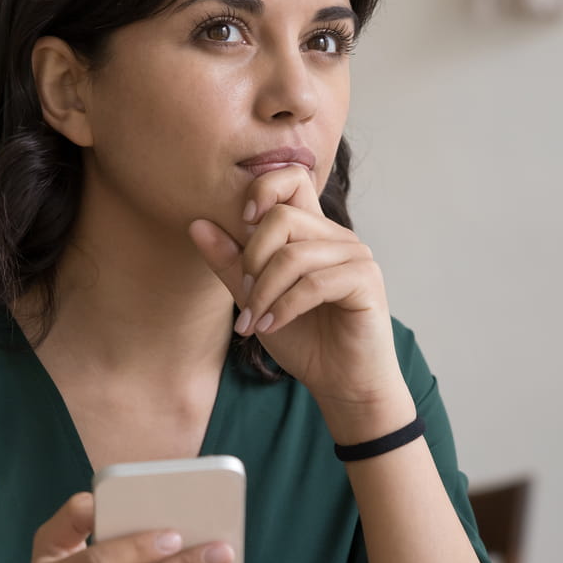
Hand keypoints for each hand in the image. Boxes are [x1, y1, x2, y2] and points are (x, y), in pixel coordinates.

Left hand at [187, 162, 408, 423]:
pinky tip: (273, 326)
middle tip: (247, 298)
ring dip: (264, 293)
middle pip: (283, 217)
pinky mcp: (366, 281)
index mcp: (313, 232)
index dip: (263, 188)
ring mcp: (356, 255)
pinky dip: (285, 307)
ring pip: (294, 254)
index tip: (243, 222)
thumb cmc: (304, 340)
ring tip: (255, 321)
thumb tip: (196, 223)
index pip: (293, 179)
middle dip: (252, 259)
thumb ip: (231, 262)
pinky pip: (315, 283)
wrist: (342, 384)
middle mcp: (337, 236)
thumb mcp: (256, 299)